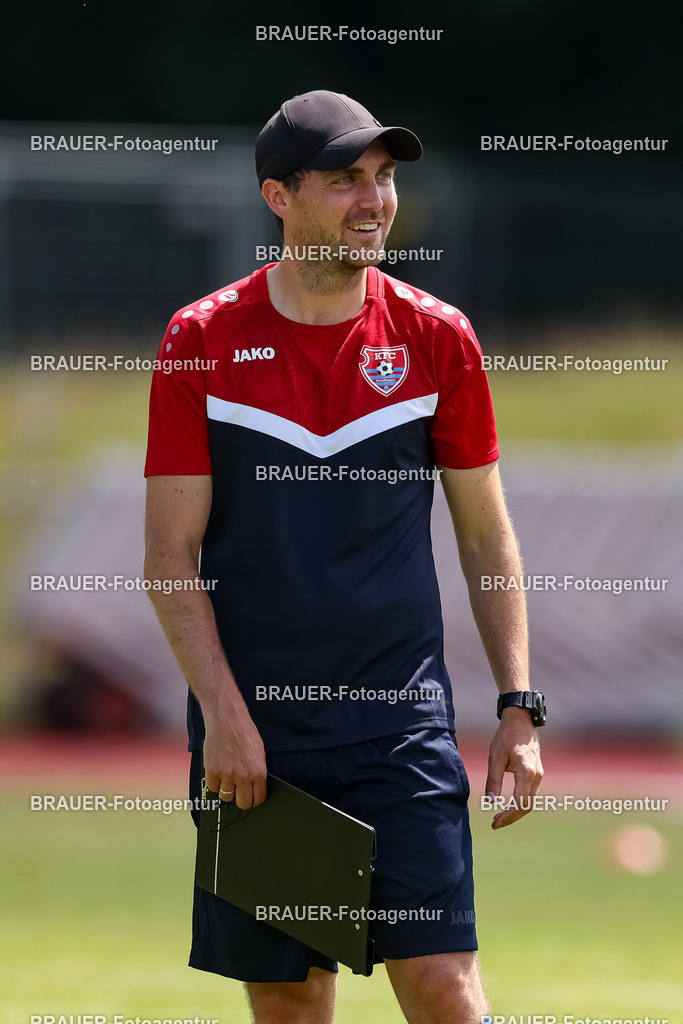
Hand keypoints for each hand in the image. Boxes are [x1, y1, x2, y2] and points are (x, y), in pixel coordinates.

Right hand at [203, 699, 267, 809]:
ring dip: (226, 790)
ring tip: (227, 778)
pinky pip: (213, 788)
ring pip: (226, 797)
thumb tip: (255, 787)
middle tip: (238, 793)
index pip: (258, 798)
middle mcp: (244, 776)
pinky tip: (218, 772)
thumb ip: (257, 771)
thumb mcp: (259, 752)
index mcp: (259, 772)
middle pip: (243, 803)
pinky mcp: (212, 771)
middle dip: (241, 800)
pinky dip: (215, 783)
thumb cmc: (244, 732)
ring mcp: (227, 775)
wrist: (227, 719)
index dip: (254, 800)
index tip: (251, 798)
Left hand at [484, 706, 543, 828]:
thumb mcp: (495, 757)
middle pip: (527, 806)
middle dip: (511, 817)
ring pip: (530, 801)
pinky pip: (530, 793)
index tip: (494, 822)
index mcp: (526, 772)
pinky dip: (520, 802)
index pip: (520, 803)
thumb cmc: (506, 736)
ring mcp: (539, 775)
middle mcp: (536, 776)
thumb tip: (489, 802)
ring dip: (516, 811)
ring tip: (499, 816)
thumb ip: (493, 781)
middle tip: (494, 823)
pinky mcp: (537, 772)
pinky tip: (508, 805)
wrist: (521, 720)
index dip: (508, 816)